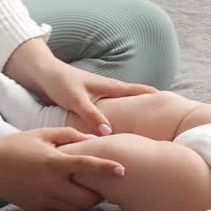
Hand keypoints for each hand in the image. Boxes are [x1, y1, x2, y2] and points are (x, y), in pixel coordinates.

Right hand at [0, 126, 124, 210]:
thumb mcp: (42, 133)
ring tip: (90, 191)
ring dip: (87, 201)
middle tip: (106, 185)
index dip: (106, 168)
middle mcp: (50, 183)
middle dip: (100, 194)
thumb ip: (69, 134)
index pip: (86, 165)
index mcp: (53, 161)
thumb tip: (92, 138)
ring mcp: (43, 199)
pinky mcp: (37, 208)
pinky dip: (70, 205)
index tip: (123, 169)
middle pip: (87, 198)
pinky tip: (70, 194)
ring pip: (76, 209)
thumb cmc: (16, 145)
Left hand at [3, 38, 157, 130]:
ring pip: (118, 110)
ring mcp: (97, 98)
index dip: (153, 96)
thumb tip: (109, 134)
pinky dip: (111, 124)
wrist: (38, 74)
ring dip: (129, 118)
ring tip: (142, 133)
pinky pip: (104, 117)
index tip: (172, 103)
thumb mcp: (76, 99)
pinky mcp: (86, 105)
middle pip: (131, 100)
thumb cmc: (58, 82)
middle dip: (146, 109)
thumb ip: (91, 115)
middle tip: (164, 123)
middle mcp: (105, 91)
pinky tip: (112, 136)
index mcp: (108, 86)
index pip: (137, 91)